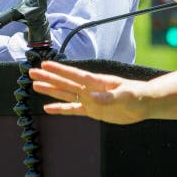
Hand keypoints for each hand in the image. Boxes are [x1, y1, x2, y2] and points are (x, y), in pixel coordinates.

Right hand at [29, 61, 152, 124]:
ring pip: (66, 94)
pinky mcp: (92, 110)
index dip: (59, 70)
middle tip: (32, 72)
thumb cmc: (137, 95)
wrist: (145, 103)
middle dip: (49, 77)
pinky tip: (48, 108)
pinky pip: (73, 109)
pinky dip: (60, 109)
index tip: (45, 65)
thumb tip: (92, 97)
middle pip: (65, 82)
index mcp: (97, 82)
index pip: (74, 75)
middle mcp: (90, 89)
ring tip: (35, 85)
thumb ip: (109, 96)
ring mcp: (90, 99)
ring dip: (51, 90)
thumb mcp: (125, 95)